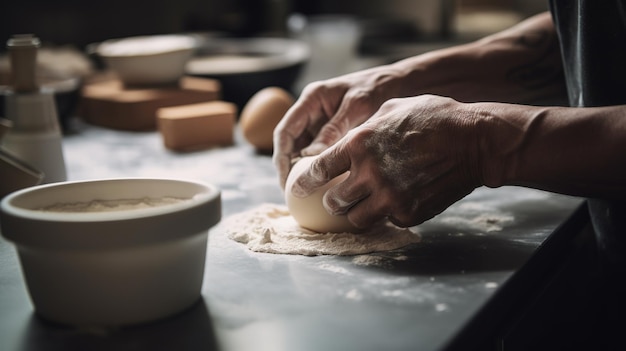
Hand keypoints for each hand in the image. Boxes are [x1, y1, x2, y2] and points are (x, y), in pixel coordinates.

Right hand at [272, 64, 408, 187]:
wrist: (395, 83)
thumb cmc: (376, 89)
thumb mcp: (357, 106)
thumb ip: (335, 128)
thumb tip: (312, 156)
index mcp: (311, 99)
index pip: (285, 131)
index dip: (281, 156)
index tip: (285, 178)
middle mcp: (311, 111)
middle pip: (290, 143)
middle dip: (287, 168)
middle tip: (292, 193)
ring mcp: (320, 122)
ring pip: (302, 149)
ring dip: (301, 169)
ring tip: (305, 194)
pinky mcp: (331, 132)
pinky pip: (319, 151)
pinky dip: (319, 166)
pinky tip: (324, 186)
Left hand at [290, 95, 485, 227]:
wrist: (474, 141)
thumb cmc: (434, 118)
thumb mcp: (390, 110)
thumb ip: (363, 129)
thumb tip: (345, 141)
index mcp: (359, 144)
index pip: (317, 171)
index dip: (303, 182)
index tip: (296, 188)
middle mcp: (369, 173)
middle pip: (334, 201)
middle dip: (332, 201)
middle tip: (336, 198)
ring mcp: (389, 197)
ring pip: (356, 218)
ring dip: (356, 212)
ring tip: (364, 204)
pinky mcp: (408, 213)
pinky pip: (387, 221)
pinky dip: (387, 214)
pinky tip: (396, 201)